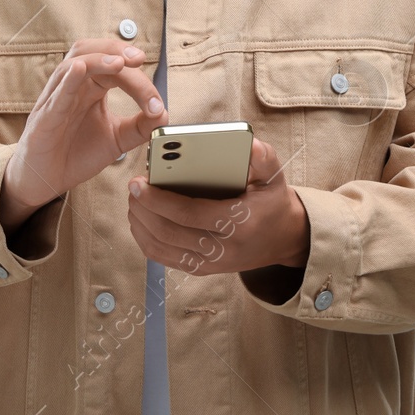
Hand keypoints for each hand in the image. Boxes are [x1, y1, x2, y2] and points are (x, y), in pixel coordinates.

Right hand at [0, 39, 168, 230]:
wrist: (45, 180)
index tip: (157, 103)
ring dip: (98, 60)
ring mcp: (57, 99)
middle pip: (94, 53)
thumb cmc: (75, 153)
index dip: (139, 79)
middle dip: (117, 51)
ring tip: (119, 63)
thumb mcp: (116, 139)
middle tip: (139, 60)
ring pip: (73, 64)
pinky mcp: (44, 118)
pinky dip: (69, 80)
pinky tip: (80, 70)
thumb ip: (140, 127)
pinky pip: (56, 94)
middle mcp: (74, 87)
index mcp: (92, 87)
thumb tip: (165, 114)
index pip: (116, 69)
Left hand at [126, 136, 309, 275]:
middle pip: (170, 232)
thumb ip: (263, 158)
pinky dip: (146, 241)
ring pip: (163, 248)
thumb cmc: (271, 201)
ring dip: (140, 225)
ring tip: (133, 202)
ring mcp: (211, 263)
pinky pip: (165, 259)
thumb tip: (249, 144)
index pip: (189, 214)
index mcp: (238, 223)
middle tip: (132, 188)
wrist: (283, 238)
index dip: (159, 200)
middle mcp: (223, 249)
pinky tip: (140, 221)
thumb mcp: (273, 176)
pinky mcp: (202, 270)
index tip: (139, 183)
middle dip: (144, 210)